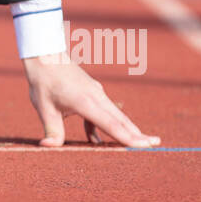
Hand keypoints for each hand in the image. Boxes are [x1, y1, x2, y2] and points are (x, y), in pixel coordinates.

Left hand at [21, 50, 160, 148]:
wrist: (45, 54)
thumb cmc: (43, 81)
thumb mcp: (44, 107)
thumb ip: (52, 129)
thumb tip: (48, 147)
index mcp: (86, 102)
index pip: (112, 124)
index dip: (129, 138)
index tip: (146, 145)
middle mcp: (96, 97)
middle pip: (121, 120)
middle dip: (138, 134)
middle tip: (156, 144)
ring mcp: (96, 93)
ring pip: (115, 115)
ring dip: (126, 129)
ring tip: (139, 144)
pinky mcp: (92, 92)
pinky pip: (103, 111)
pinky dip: (104, 125)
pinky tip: (93, 139)